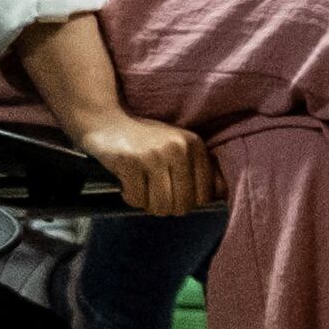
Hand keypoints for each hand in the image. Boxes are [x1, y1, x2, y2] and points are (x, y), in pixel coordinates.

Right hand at [73, 107, 213, 218]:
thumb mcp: (179, 147)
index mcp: (195, 145)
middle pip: (182, 205)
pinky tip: (127, 182)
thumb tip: (221, 195)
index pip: (204, 196)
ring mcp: (154, 155)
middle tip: (153, 194)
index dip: (188, 202)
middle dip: (166, 207)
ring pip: (160, 206)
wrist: (107, 121)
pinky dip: (130, 197)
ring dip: (148, 204)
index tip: (174, 194)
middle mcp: (178, 149)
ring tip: (142, 188)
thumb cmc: (146, 140)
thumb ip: (201, 169)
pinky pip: (136, 199)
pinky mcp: (130, 162)